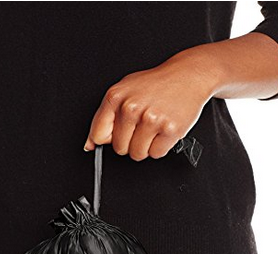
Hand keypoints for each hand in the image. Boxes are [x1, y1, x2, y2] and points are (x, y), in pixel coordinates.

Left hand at [83, 47, 219, 160]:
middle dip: (130, 142)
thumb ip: (105, 117)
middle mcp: (131, 107)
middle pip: (119, 149)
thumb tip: (90, 144)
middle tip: (142, 127)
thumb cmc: (156, 85)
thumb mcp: (124, 91)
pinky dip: (160, 147)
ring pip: (137, 154)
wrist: (188, 76)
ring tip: (153, 128)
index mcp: (115, 97)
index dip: (109, 138)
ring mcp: (150, 119)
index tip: (118, 133)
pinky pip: (156, 154)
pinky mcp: (169, 130)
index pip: (98, 135)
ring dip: (146, 147)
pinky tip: (163, 130)